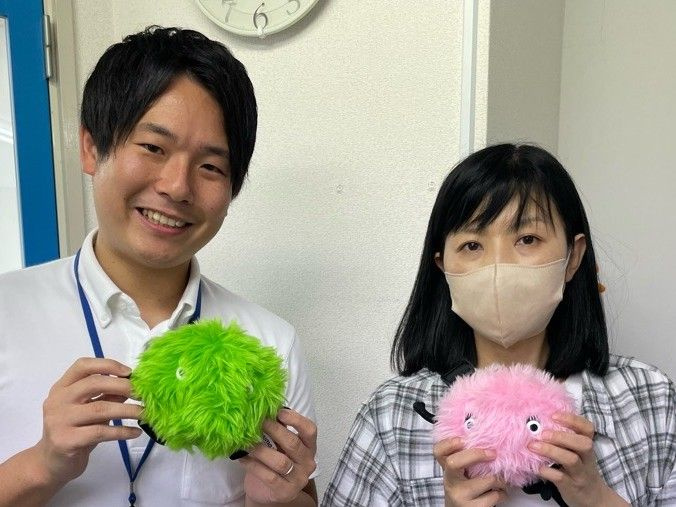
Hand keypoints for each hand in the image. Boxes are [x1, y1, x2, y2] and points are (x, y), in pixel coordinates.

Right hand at [33, 358, 142, 486]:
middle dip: (123, 386)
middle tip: (143, 394)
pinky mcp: (66, 441)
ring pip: (100, 408)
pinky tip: (135, 432)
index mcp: (62, 388)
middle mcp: (58, 401)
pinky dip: (122, 431)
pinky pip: (100, 432)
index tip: (130, 372)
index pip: (83, 366)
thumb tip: (133, 383)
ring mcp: (59, 421)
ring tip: (145, 413)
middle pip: (94, 383)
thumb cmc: (74, 431)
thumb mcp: (89, 409)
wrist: (51, 464)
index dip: (108, 365)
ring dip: (128, 410)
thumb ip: (107, 394)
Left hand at [239, 408, 316, 503]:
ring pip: (280, 462)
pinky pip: (268, 476)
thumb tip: (266, 408)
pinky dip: (253, 465)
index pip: (310, 430)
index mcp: (309, 447)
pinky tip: (242, 458)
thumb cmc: (274, 462)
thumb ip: (279, 429)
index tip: (278, 411)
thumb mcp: (279, 445)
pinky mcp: (284, 491)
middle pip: (293, 443)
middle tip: (257, 422)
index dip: (295, 419)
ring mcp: (297, 479)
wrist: (268, 492)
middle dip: (274, 430)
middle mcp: (307, 462)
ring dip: (261, 450)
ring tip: (247, 442)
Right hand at [434, 437, 506, 506]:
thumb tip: (484, 438)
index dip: (448, 443)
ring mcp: (459, 496)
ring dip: (499, 479)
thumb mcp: (461, 475)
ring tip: (499, 481)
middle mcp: (450, 482)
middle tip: (492, 453)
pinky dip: (502, 493)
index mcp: (447, 470)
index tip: (462, 440)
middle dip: (476, 455)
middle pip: (454, 462)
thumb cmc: (466, 491)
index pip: (438, 452)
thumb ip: (466, 459)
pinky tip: (498, 493)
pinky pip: (494, 495)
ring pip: (486, 479)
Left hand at [528, 412, 627, 506]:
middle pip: (583, 444)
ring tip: (533, 446)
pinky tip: (537, 467)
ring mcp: (580, 474)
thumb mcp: (577, 453)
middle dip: (562, 436)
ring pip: (571, 460)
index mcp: (587, 447)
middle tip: (542, 433)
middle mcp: (587, 459)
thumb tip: (538, 423)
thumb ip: (565, 439)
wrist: (593, 497)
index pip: (588, 428)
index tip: (554, 415)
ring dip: (551, 451)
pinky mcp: (571, 487)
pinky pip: (560, 478)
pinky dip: (547, 471)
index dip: (573, 420)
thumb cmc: (579, 469)